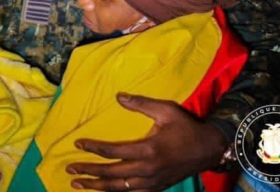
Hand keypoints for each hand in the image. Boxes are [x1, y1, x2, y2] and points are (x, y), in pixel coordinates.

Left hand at [66, 93, 227, 190]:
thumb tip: (118, 96)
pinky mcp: (156, 188)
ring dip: (96, 187)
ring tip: (78, 184)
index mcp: (148, 149)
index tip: (78, 144)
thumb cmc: (186, 127)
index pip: (113, 152)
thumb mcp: (166, 110)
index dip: (93, 148)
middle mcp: (148, 169)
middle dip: (88, 172)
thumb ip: (141, 104)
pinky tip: (102, 191)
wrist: (209, 149)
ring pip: (119, 188)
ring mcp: (152, 182)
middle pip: (111, 173)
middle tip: (70, 170)